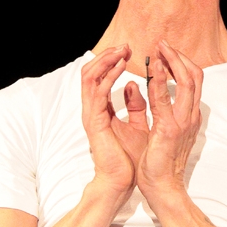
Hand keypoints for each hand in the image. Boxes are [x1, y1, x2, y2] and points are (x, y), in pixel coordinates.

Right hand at [81, 46, 148, 198]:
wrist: (122, 182)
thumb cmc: (130, 158)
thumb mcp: (138, 125)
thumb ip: (135, 106)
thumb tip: (135, 86)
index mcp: (102, 109)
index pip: (100, 76)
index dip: (112, 61)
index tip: (130, 51)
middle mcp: (93, 109)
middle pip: (90, 72)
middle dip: (107, 56)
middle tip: (125, 45)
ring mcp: (91, 114)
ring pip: (89, 77)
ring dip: (106, 61)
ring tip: (122, 50)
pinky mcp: (94, 122)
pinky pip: (98, 92)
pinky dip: (109, 77)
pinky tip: (122, 67)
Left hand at [136, 40, 202, 202]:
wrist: (163, 188)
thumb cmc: (159, 162)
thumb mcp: (160, 130)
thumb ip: (154, 109)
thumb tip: (141, 89)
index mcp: (190, 116)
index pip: (193, 82)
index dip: (181, 63)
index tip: (166, 52)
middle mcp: (191, 116)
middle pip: (194, 76)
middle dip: (179, 56)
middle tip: (162, 43)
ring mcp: (183, 122)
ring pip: (186, 82)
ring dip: (172, 61)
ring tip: (158, 48)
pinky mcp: (169, 129)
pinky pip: (164, 99)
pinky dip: (158, 80)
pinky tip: (149, 67)